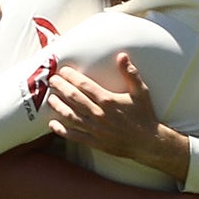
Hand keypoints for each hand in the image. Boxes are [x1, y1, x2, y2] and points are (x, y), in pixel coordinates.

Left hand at [47, 54, 168, 163]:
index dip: (71, 76)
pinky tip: (53, 124)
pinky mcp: (94, 141)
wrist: (148, 142)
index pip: (84, 85)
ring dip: (58, 106)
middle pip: (73, 98)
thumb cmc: (144, 115)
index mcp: (108, 100)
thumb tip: (122, 56)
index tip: (63, 70)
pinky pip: (74, 135)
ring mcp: (95, 129)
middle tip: (52, 81)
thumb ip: (130, 73)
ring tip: (50, 99)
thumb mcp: (141, 92)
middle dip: (60, 87)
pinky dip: (61, 130)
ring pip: (70, 116)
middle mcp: (98, 114)